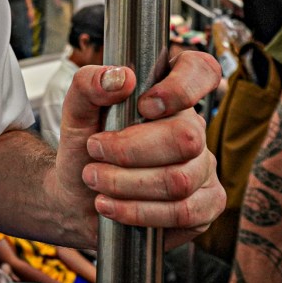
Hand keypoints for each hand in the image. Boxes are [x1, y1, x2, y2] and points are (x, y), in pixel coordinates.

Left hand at [53, 50, 223, 249]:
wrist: (77, 196)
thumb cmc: (84, 147)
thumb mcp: (75, 112)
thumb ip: (87, 84)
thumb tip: (121, 77)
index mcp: (167, 93)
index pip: (200, 70)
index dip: (180, 87)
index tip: (143, 106)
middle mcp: (193, 128)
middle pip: (186, 137)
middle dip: (129, 150)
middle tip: (95, 151)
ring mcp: (204, 167)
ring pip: (179, 179)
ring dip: (125, 183)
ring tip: (94, 179)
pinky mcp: (206, 205)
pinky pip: (184, 212)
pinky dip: (138, 211)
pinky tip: (111, 206)